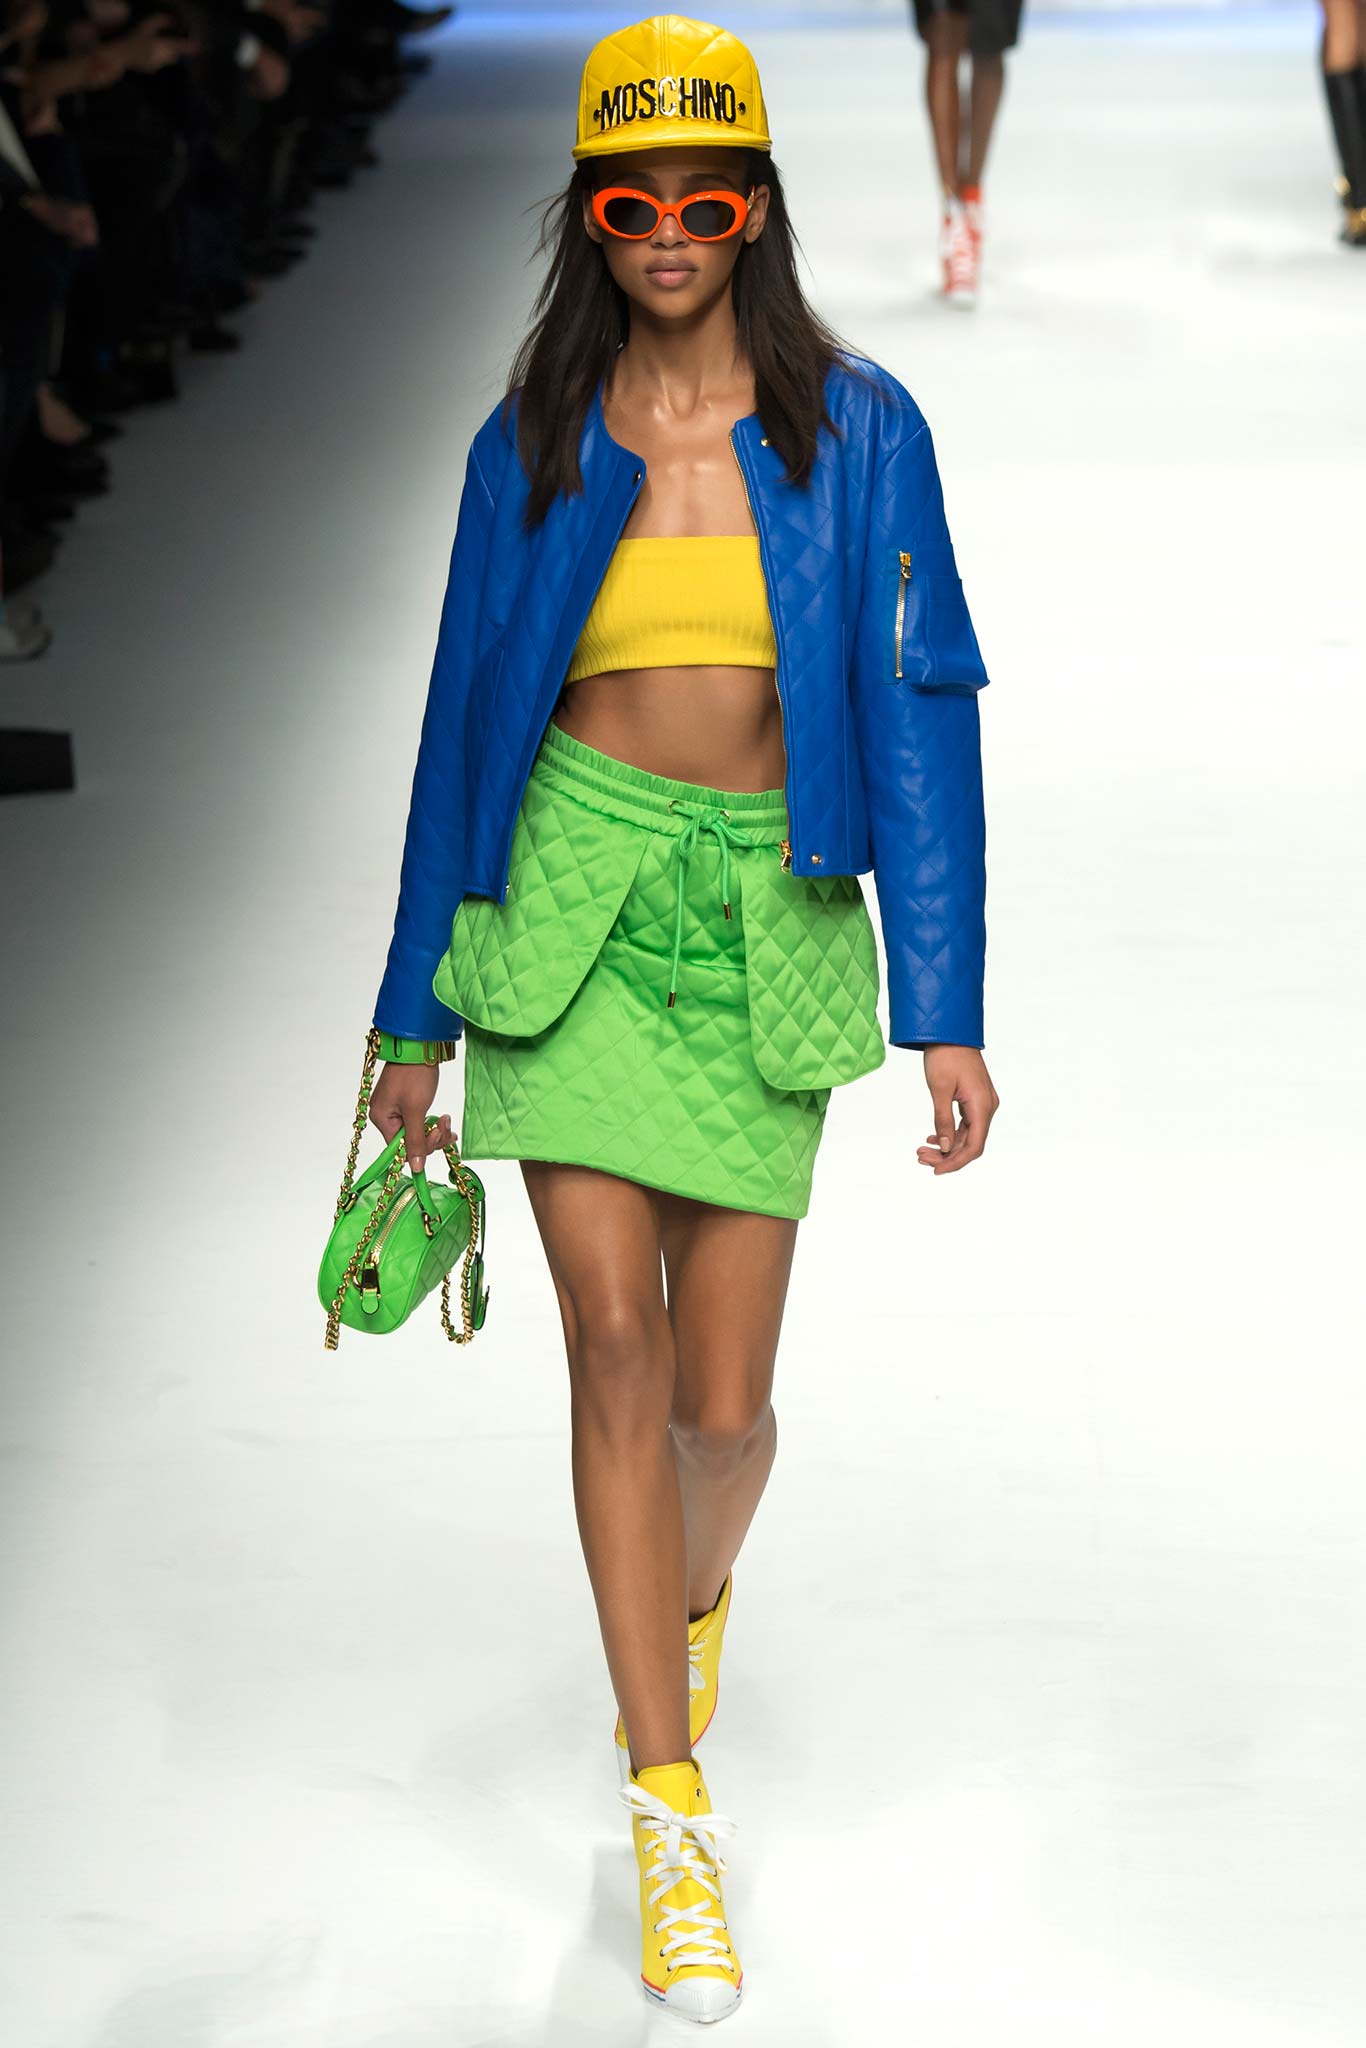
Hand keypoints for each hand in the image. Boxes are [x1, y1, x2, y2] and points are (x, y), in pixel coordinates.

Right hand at [368, 1059, 453, 1177]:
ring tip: (447, 1119)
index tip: (438, 1138)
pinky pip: (419, 1122)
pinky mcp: (407, 1103)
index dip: (421, 1148)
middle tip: (446, 1127)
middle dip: (431, 1137)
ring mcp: (395, 1109)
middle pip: (409, 1142)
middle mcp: (385, 1116)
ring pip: (417, 1133)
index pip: (399, 1149)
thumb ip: (416, 1141)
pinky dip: (433, 1122)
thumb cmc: (414, 1075)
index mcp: (381, 1119)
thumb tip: (415, 1168)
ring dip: (435, 1130)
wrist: (420, 1047)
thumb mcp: (416, 1110)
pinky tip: (445, 1119)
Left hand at [917, 1045, 998, 1173]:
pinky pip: (965, 1124)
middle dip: (946, 1156)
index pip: (974, 1146)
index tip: (936, 1171)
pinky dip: (949, 1134)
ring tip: (921, 1150)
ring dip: (946, 1146)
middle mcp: (987, 1107)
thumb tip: (945, 1148)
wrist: (950, 1031)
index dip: (956, 1162)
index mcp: (982, 1106)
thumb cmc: (945, 1056)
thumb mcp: (939, 1090)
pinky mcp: (975, 1100)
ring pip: (966, 1135)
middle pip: (970, 1144)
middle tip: (920, 1157)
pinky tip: (932, 1138)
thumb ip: (943, 1120)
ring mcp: (982, 1104)